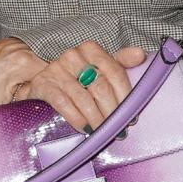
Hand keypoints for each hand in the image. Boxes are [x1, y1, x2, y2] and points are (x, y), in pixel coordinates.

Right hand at [25, 41, 146, 133]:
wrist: (43, 80)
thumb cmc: (76, 75)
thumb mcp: (98, 66)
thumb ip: (120, 61)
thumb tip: (140, 54)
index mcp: (91, 49)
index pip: (115, 72)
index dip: (126, 96)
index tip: (131, 115)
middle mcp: (73, 55)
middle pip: (101, 87)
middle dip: (112, 112)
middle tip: (118, 129)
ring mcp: (57, 69)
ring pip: (83, 99)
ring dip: (96, 120)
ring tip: (104, 132)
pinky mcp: (43, 84)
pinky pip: (64, 104)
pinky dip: (77, 119)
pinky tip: (85, 129)